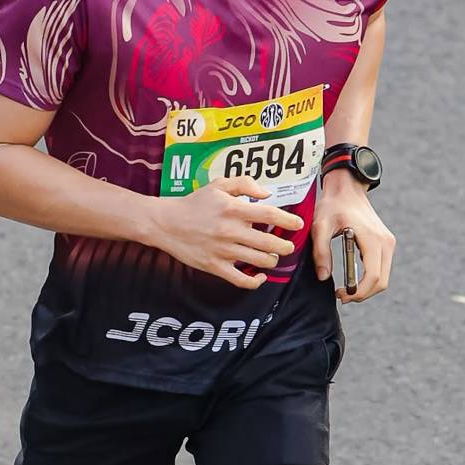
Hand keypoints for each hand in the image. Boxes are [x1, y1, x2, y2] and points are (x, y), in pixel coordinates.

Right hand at [150, 180, 303, 286]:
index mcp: (233, 209)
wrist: (166, 223)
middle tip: (288, 245)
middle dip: (285, 245)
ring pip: (260, 260)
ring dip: (272, 259)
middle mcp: (231, 231)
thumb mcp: (218, 185)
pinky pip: (242, 280)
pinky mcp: (216, 267)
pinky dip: (256, 281)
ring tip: (273, 255)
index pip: (269, 215)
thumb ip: (244, 184)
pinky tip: (261, 276)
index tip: (298, 224)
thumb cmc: (195, 203)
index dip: (288, 220)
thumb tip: (267, 194)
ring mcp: (224, 251)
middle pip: (269, 242)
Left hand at [310, 169, 393, 302]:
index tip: (341, 295)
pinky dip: (370, 279)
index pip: (373, 276)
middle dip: (363, 294)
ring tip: (346, 289)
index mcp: (372, 238)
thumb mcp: (320, 226)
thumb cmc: (332, 205)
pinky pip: (382, 269)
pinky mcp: (386, 243)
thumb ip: (321, 251)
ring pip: (384, 278)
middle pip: (382, 282)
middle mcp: (385, 242)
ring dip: (367, 289)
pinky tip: (353, 278)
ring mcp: (388, 243)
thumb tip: (324, 277)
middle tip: (342, 296)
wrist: (347, 188)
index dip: (358, 292)